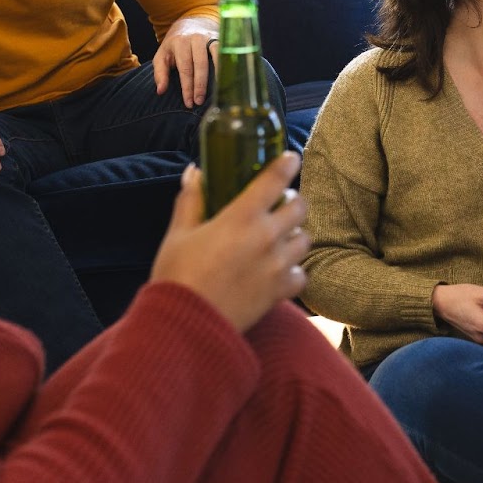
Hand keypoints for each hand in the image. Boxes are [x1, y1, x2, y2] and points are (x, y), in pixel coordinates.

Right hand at [150, 152, 308, 331]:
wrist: (186, 324)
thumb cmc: (177, 276)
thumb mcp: (178, 234)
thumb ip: (191, 200)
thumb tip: (194, 173)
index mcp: (241, 217)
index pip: (274, 180)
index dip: (287, 164)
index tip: (291, 158)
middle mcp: (266, 237)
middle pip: (300, 207)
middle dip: (293, 201)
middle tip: (281, 204)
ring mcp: (277, 265)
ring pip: (305, 239)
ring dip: (295, 234)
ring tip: (280, 237)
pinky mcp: (281, 291)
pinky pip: (301, 274)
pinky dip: (294, 270)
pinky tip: (279, 270)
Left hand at [154, 14, 219, 107]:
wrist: (191, 22)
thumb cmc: (176, 44)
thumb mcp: (162, 55)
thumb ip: (160, 73)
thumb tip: (160, 91)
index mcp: (179, 42)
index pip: (184, 68)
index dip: (187, 87)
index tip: (188, 102)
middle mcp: (195, 38)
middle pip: (199, 64)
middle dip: (199, 85)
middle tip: (199, 101)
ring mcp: (210, 37)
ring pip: (215, 58)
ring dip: (215, 77)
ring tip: (215, 94)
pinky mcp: (221, 39)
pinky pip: (225, 54)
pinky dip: (225, 67)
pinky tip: (226, 80)